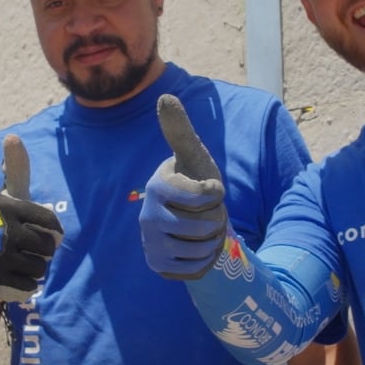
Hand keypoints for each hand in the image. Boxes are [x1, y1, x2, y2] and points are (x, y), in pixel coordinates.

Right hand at [0, 135, 62, 303]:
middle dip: (42, 251)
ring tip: (17, 260)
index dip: (51, 231)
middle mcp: (0, 229)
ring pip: (42, 268)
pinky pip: (31, 285)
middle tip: (23, 246)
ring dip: (34, 267)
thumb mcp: (9, 196)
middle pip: (49, 248)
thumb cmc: (2, 223)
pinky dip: (26, 284)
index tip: (33, 229)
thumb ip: (17, 169)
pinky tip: (12, 275)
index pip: (53, 225)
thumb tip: (12, 137)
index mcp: (6, 206)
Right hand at [140, 94, 226, 279]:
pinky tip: (196, 247)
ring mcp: (150, 244)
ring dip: (212, 240)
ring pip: (203, 248)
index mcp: (158, 185)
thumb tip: (164, 96)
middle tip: (205, 212)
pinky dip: (205, 260)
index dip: (216, 193)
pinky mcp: (158, 266)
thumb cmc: (195, 181)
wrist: (190, 219)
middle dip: (216, 218)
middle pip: (206, 225)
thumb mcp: (194, 156)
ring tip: (201, 228)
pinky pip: (197, 268)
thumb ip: (181, 130)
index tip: (207, 190)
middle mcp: (147, 216)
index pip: (207, 195)